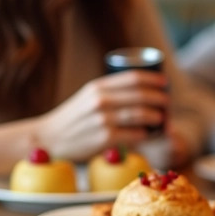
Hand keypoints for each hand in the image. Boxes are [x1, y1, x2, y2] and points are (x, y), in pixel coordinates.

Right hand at [35, 70, 167, 161]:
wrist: (48, 138)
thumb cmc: (72, 119)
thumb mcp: (87, 97)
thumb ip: (108, 92)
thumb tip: (139, 91)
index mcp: (98, 86)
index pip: (133, 77)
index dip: (153, 79)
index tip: (164, 82)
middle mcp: (101, 100)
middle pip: (141, 95)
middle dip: (160, 98)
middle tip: (167, 102)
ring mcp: (103, 119)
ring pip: (141, 114)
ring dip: (156, 117)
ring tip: (162, 119)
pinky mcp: (105, 138)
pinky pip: (134, 134)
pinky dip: (145, 134)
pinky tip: (148, 134)